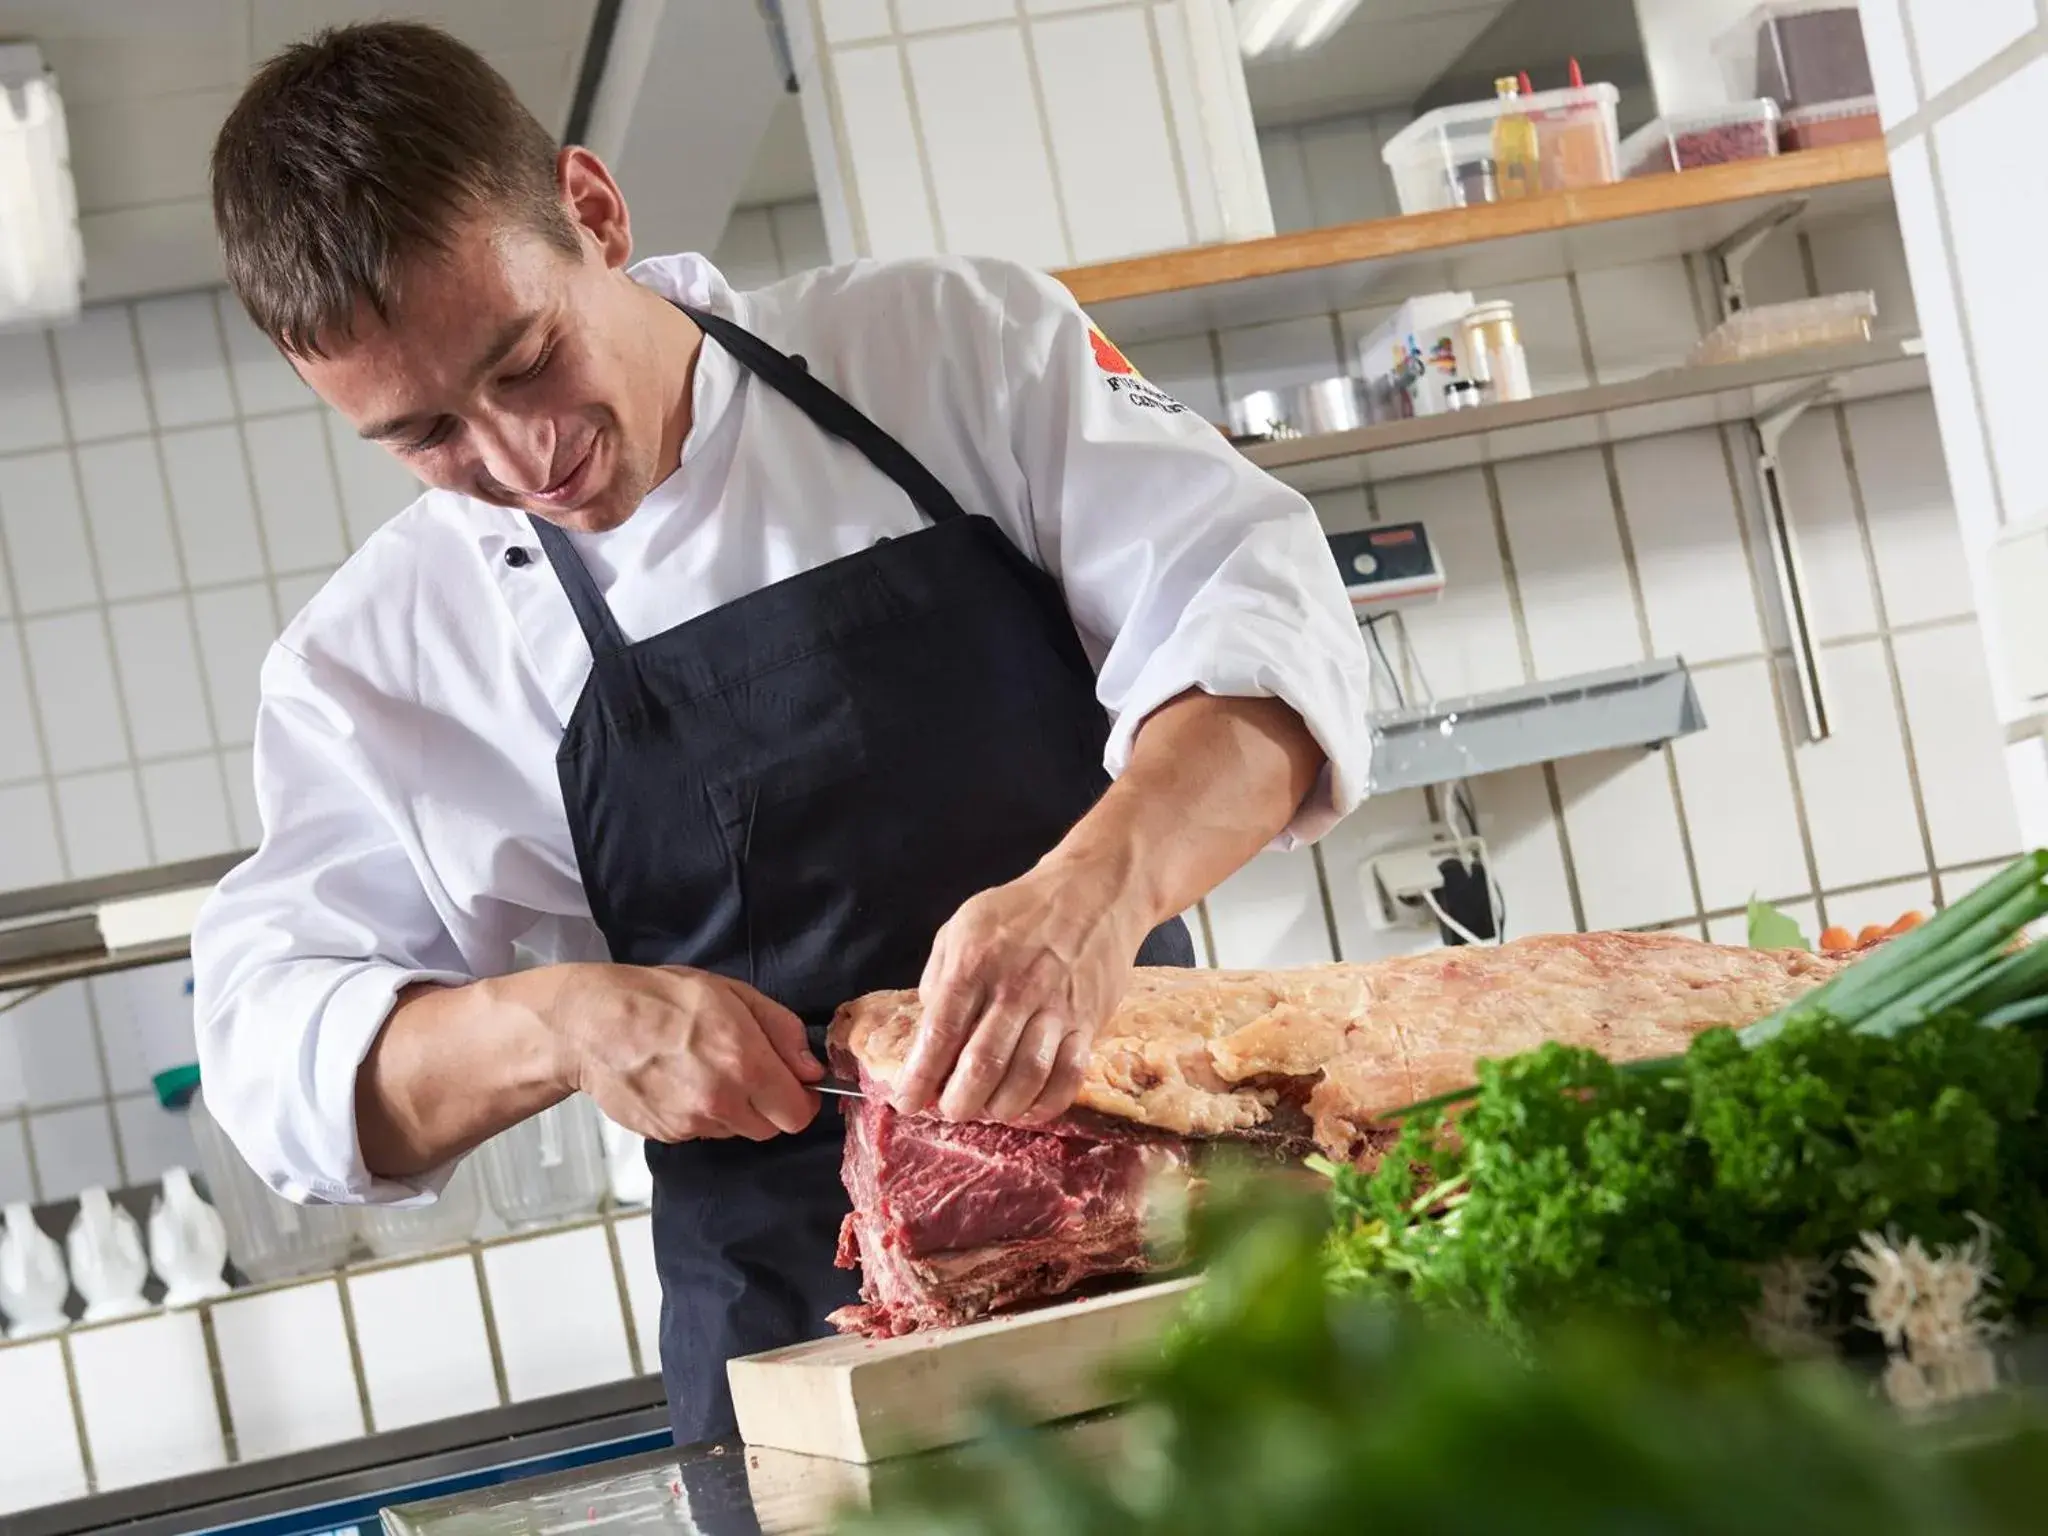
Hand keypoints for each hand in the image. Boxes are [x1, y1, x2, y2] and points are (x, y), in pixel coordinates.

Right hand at [551, 965, 821, 1142]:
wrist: (590, 1025)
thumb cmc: (662, 998)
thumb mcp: (732, 993)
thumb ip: (781, 1030)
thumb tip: (811, 1069)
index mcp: (746, 1062)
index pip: (799, 1114)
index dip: (801, 1099)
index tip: (792, 1082)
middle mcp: (722, 1101)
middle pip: (771, 1128)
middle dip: (769, 1105)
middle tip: (748, 1071)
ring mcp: (692, 1124)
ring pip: (736, 1131)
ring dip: (735, 1109)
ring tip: (706, 1070)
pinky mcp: (667, 1135)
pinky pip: (703, 1131)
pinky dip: (702, 1114)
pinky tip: (680, 1082)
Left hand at [892, 861, 1149, 1124]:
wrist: (1094, 892)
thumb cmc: (1020, 912)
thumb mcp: (962, 927)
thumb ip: (940, 978)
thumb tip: (930, 1034)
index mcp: (974, 964)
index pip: (941, 1033)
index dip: (919, 1076)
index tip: (905, 1102)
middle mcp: (1015, 989)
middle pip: (982, 1065)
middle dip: (958, 1102)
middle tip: (949, 1109)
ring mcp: (1056, 1007)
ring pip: (1026, 1077)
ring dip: (1000, 1107)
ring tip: (986, 1108)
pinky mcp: (1089, 1021)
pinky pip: (1069, 1076)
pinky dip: (1046, 1104)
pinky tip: (1027, 1108)